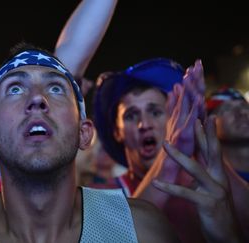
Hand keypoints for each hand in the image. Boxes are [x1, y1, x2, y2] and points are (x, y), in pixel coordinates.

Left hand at [153, 117, 242, 241]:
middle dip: (203, 134)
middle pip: (211, 152)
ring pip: (195, 169)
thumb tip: (194, 159)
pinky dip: (169, 187)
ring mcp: (215, 191)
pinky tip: (156, 183)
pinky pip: (185, 193)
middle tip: (196, 117)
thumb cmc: (214, 211)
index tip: (203, 116)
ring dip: (179, 155)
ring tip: (164, 144)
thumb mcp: (208, 189)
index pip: (212, 149)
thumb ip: (202, 174)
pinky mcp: (207, 204)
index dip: (207, 133)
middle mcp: (219, 179)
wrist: (228, 236)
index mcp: (218, 174)